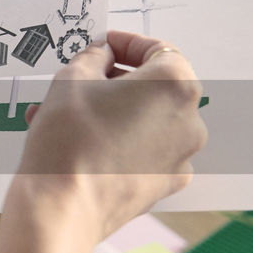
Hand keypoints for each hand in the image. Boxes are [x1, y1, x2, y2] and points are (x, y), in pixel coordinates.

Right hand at [13, 30, 206, 239]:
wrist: (62, 208)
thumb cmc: (68, 140)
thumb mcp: (72, 78)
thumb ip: (94, 56)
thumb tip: (103, 54)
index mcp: (175, 85)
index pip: (157, 49)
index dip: (126, 44)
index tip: (103, 45)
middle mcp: (189, 120)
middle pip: (154, 87)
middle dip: (116, 81)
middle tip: (82, 82)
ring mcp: (181, 156)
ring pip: (146, 121)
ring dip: (112, 112)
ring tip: (68, 117)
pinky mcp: (165, 184)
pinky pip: (146, 151)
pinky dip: (121, 142)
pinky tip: (85, 144)